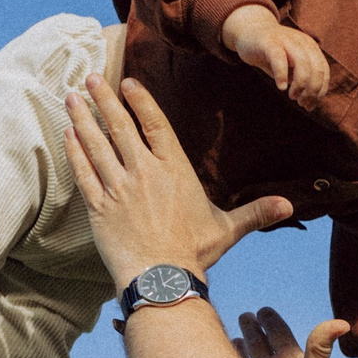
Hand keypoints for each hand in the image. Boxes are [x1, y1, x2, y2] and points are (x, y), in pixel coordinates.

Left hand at [65, 76, 293, 289]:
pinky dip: (74, 152)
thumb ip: (255, 212)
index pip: (155, 125)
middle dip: (104, 99)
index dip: (140, 101)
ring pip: (97, 145)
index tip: (127, 83)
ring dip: (83, 118)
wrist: (162, 279)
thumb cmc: (194, 254)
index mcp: (175, 170)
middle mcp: (145, 173)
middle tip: (90, 78)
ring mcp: (119, 188)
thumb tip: (289, 206)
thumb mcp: (228, 229)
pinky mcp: (100, 207)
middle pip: (120, 127)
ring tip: (71, 97)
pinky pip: (83, 173)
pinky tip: (68, 134)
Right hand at [221, 3, 331, 111]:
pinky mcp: (269, 43)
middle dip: (312, 91)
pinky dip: (282, 74)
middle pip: (316, 69)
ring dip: (300, 84)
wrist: (249, 31)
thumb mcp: (289, 67)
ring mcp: (286, 41)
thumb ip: (300, 81)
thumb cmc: (271, 54)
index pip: (323, 71)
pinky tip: (281, 87)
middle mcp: (302, 42)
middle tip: (301, 103)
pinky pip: (279, 58)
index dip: (320, 91)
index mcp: (310, 48)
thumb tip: (310, 102)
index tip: (310, 105)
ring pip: (302, 63)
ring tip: (292, 96)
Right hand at [234, 307, 348, 357]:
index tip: (263, 310)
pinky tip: (224, 355)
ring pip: (249, 357)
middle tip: (245, 315)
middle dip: (253, 329)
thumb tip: (342, 322)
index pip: (280, 335)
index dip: (272, 322)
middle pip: (263, 343)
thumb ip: (321, 347)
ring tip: (233, 332)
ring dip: (241, 343)